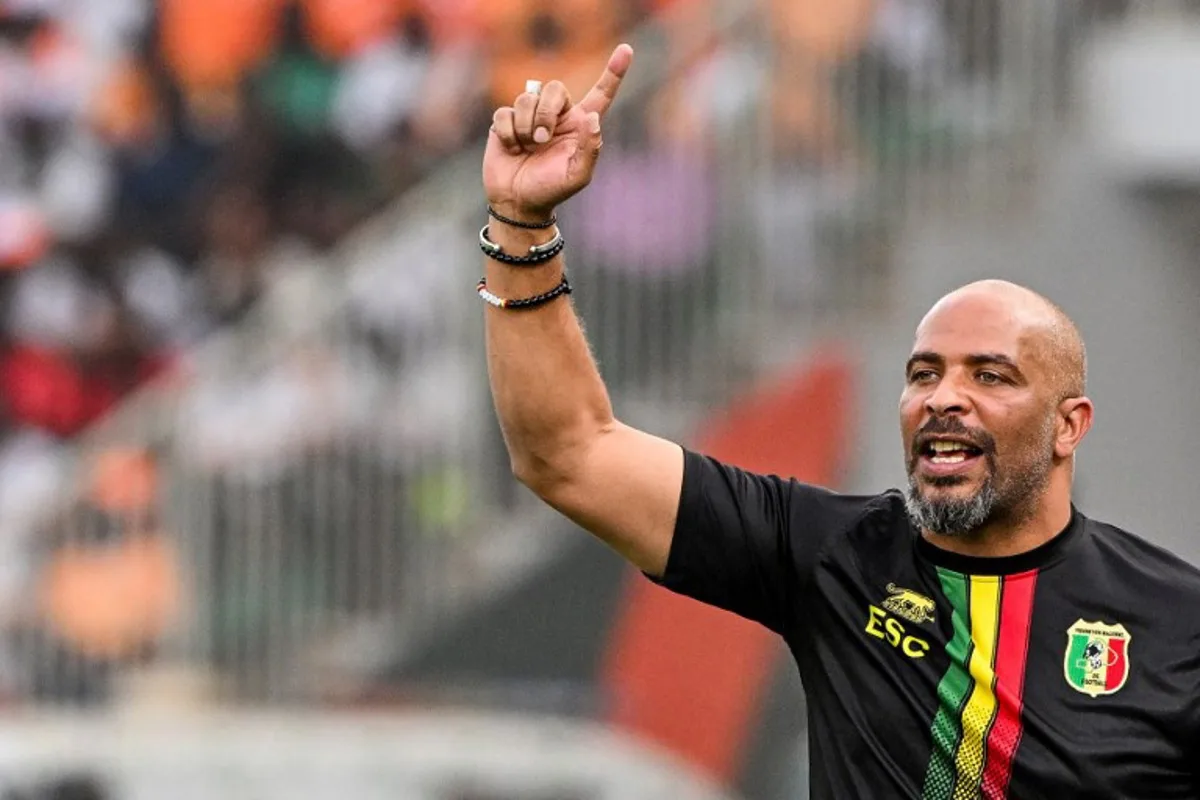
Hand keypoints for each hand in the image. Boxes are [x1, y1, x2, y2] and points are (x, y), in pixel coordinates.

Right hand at [483, 44, 632, 221]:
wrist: (518, 203)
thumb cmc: (552, 190)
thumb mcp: (578, 175)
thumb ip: (590, 147)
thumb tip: (592, 117)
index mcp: (579, 125)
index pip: (600, 94)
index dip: (614, 73)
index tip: (627, 50)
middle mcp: (556, 116)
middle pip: (554, 88)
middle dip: (546, 112)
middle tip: (541, 139)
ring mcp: (529, 117)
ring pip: (527, 98)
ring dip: (526, 125)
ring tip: (527, 147)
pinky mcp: (506, 122)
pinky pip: (504, 113)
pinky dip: (508, 133)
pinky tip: (511, 148)